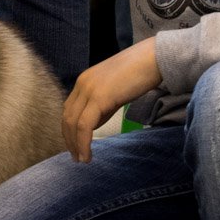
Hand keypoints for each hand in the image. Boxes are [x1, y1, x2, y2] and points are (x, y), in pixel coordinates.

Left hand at [62, 38, 160, 162]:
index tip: (74, 146)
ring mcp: (89, 90)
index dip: (69, 131)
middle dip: (69, 140)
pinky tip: (88, 155)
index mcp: (84, 81)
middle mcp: (82, 84)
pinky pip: (84, 126)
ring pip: (73, 123)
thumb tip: (92, 126)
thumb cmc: (139, 73)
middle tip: (76, 158)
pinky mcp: (99, 97)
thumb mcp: (114, 91)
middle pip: (67, 117)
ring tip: (82, 160)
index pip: (69, 110)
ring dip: (75, 145)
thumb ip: (101, 106)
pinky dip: (83, 143)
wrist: (153, 59)